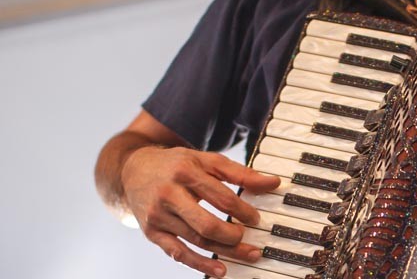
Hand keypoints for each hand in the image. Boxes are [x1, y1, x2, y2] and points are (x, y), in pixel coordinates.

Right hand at [120, 146, 279, 276]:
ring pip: (195, 241)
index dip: (242, 211)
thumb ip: (239, 172)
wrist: (133, 170)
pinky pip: (177, 253)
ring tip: (247, 255)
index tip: (256, 218)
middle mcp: (169, 194)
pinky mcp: (152, 232)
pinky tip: (219, 270)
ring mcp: (159, 216)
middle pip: (206, 224)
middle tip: (249, 239)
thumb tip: (272, 183)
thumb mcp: (206, 160)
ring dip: (224, 252)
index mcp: (186, 172)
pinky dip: (199, 263)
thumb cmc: (177, 164)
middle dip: (233, 236)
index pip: (221, 197)